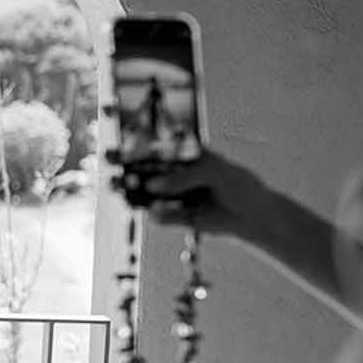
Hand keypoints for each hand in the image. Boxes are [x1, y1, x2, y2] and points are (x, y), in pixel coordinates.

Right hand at [104, 147, 263, 237]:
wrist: (253, 214)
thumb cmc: (236, 184)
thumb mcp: (214, 172)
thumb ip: (183, 177)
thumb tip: (151, 186)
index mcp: (182, 156)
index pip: (155, 148)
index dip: (133, 145)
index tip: (117, 145)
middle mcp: (173, 175)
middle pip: (144, 172)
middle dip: (125, 170)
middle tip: (109, 167)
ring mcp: (172, 196)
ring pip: (146, 194)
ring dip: (130, 192)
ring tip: (118, 190)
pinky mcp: (175, 217)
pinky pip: (159, 216)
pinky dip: (154, 213)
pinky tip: (154, 210)